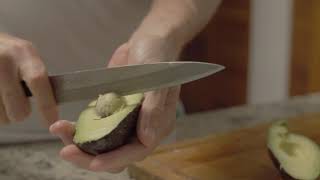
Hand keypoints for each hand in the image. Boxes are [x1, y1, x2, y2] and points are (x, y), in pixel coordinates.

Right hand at [0, 33, 57, 124]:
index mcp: (23, 53)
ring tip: (1, 98)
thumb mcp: (24, 56)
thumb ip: (36, 77)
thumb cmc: (6, 52)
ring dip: (3, 114)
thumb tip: (51, 108)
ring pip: (1, 116)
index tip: (52, 122)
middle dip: (20, 113)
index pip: (38, 81)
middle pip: (19, 108)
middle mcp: (4, 60)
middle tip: (17, 104)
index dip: (46, 105)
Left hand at [50, 33, 181, 172]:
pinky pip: (92, 127)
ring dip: (79, 144)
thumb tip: (147, 139)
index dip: (116, 159)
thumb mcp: (159, 81)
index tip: (94, 162)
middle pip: (115, 154)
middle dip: (90, 157)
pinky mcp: (108, 112)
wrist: (146, 43)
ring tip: (59, 131)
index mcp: (156, 125)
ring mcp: (122, 121)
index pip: (136, 151)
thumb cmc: (157, 59)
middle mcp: (139, 128)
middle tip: (67, 152)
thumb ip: (153, 109)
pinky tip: (62, 125)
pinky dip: (76, 129)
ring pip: (100, 144)